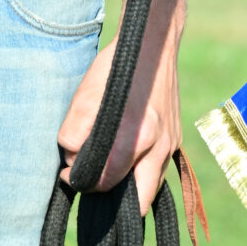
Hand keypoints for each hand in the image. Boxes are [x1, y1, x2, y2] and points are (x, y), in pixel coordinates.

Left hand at [57, 23, 181, 213]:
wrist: (153, 43)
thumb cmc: (118, 67)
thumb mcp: (86, 95)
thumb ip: (74, 133)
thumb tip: (72, 160)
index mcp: (137, 136)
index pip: (106, 181)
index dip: (82, 182)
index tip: (70, 174)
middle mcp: (160, 146)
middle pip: (139, 202)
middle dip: (112, 200)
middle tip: (92, 181)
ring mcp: (172, 144)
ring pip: (152, 189)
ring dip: (130, 189)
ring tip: (107, 173)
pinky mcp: (176, 139)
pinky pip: (160, 172)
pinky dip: (143, 176)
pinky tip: (126, 165)